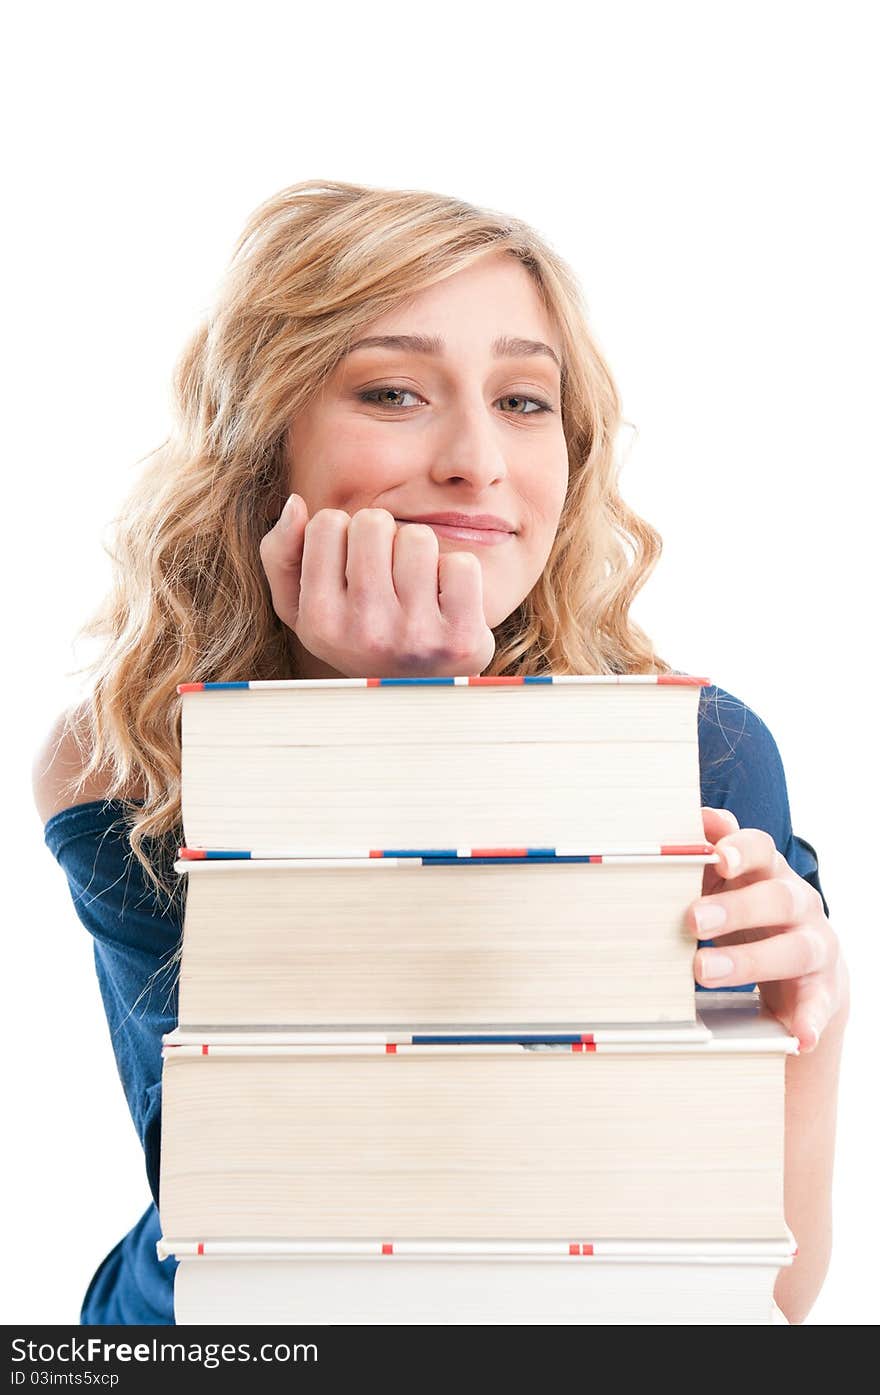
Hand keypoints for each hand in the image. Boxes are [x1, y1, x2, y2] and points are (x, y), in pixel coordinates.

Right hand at [259, 494, 496, 677]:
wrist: (413, 697)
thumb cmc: (355, 637)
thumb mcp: (303, 607)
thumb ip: (281, 556)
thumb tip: (294, 504)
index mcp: (320, 621)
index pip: (328, 523)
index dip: (344, 535)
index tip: (352, 566)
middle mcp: (365, 632)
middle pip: (374, 523)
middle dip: (383, 538)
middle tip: (388, 574)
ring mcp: (415, 637)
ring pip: (419, 538)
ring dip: (420, 554)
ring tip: (415, 589)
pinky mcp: (461, 639)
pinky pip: (462, 565)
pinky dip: (457, 575)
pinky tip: (445, 603)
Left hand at [689, 807, 847, 1051]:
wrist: (801, 967)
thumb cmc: (748, 912)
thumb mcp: (727, 882)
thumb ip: (711, 851)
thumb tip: (701, 817)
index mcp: (770, 871)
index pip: (761, 849)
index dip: (740, 849)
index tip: (716, 856)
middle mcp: (799, 903)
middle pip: (776, 899)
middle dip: (734, 908)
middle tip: (691, 920)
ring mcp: (815, 946)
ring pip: (792, 949)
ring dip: (748, 961)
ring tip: (705, 972)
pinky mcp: (823, 990)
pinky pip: (819, 1005)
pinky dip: (809, 1020)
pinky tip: (797, 1036)